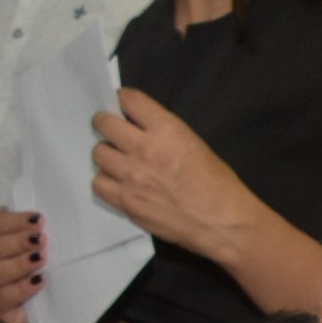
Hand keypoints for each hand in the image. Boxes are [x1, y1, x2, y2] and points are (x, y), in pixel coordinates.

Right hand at [0, 209, 44, 322]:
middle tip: (41, 239)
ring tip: (41, 258)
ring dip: (20, 264)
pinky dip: (21, 289)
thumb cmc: (34, 273)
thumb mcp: (30, 251)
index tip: (39, 219)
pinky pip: (2, 299)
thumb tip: (35, 217)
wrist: (40, 308)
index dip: (14, 222)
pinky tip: (39, 281)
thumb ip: (27, 234)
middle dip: (18, 242)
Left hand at [91, 90, 260, 262]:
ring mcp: (131, 176)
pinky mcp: (125, 201)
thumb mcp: (196, 145)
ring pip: (98, 153)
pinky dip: (106, 181)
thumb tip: (141, 130)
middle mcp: (144, 149)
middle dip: (107, 124)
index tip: (124, 107)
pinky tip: (120, 183)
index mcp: (168, 130)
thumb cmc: (219, 184)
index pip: (129, 99)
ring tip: (120, 162)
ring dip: (108, 154)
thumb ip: (164, 135)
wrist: (223, 223)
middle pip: (104, 124)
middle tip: (114, 132)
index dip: (124, 100)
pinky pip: (98, 183)